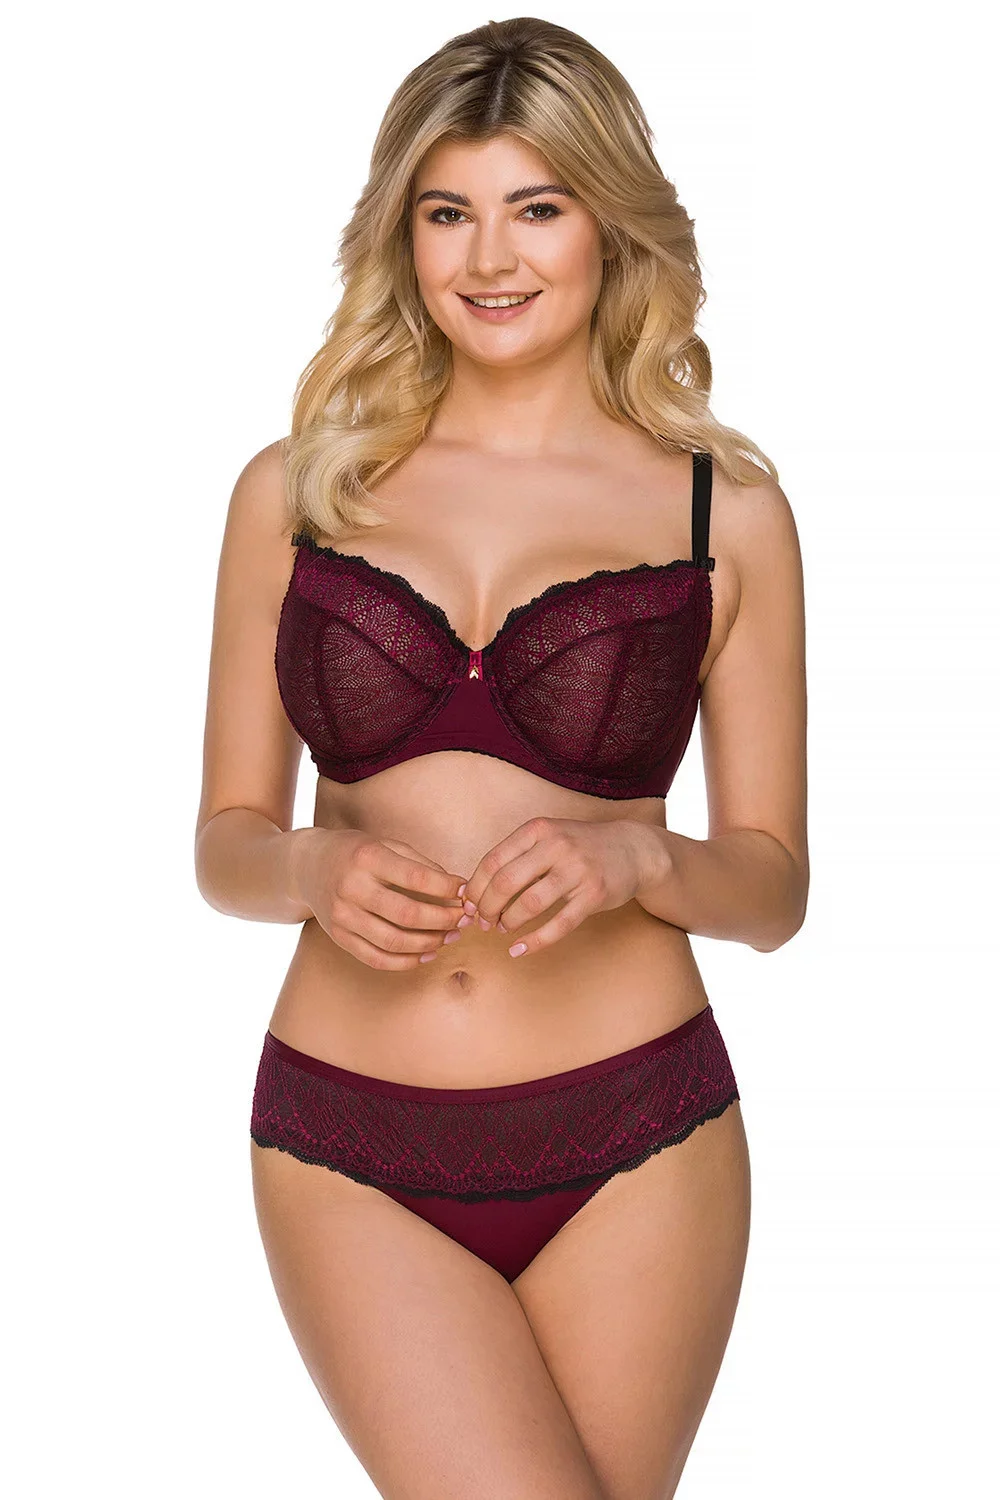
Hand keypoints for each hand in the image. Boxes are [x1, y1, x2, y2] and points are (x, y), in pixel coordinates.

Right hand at [291, 829, 465, 970]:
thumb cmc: (356, 852)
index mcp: (367, 858)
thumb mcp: (386, 845)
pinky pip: (376, 958)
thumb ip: (420, 865)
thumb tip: (458, 889)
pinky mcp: (338, 936)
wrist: (308, 865)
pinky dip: (406, 962)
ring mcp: (342, 916)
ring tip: (450, 936)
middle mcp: (352, 888)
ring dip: (430, 943)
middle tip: (464, 919)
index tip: (465, 891)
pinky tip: (427, 954)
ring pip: (394, 942)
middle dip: (444, 920)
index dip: (447, 888)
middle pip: (408, 915)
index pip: (416, 878)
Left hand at [460, 816, 661, 958]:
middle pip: (505, 883)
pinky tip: (520, 949)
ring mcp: (577, 870)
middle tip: (483, 921)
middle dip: (487, 908)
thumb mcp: (548, 837)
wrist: (633, 849)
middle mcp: (557, 846)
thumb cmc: (580, 847)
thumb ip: (516, 856)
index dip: (476, 888)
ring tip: (503, 929)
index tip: (470, 905)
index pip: (492, 861)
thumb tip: (475, 890)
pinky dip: (534, 941)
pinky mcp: (594, 895)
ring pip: (529, 904)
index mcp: (538, 829)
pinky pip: (558, 924)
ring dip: (508, 923)